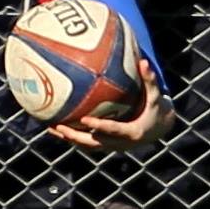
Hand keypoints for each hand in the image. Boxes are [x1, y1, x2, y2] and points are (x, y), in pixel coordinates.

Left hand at [47, 57, 173, 150]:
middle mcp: (120, 143)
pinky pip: (87, 144)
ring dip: (69, 139)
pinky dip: (73, 138)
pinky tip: (58, 129)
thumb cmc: (156, 109)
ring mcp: (113, 147)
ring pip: (87, 146)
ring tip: (51, 128)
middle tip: (59, 127)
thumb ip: (149, 80)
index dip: (99, 126)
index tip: (84, 120)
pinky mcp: (107, 146)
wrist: (159, 129)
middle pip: (94, 143)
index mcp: (132, 131)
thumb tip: (144, 61)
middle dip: (76, 136)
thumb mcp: (155, 96)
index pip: (113, 130)